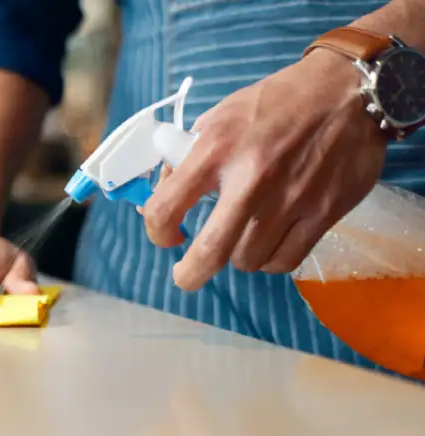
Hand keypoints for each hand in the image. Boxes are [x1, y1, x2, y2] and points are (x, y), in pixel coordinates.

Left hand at [141, 49, 387, 289]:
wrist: (347, 90)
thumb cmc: (275, 104)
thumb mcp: (220, 117)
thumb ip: (189, 157)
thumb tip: (162, 197)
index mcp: (215, 150)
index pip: (165, 208)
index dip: (156, 232)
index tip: (166, 235)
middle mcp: (251, 178)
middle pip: (209, 252)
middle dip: (190, 274)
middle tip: (186, 275)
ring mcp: (291, 199)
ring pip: (248, 260)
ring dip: (237, 255)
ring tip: (242, 237)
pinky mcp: (325, 212)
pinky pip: (285, 260)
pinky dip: (271, 260)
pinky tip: (269, 243)